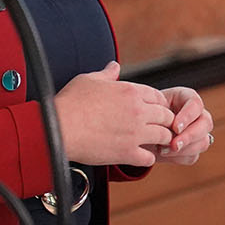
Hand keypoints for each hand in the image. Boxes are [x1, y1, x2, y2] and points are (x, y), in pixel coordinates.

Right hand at [54, 61, 174, 166]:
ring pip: (164, 136)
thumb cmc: (69, 103)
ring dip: (161, 139)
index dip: (158, 104)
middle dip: (164, 121)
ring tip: (154, 142)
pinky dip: (147, 157)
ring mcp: (135, 132)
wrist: (58, 128)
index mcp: (131, 91)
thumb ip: (106, 74)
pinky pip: (149, 157)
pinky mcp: (127, 152)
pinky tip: (140, 155)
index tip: (154, 111)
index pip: (159, 97)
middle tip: (158, 127)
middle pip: (166, 116)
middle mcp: (138, 111)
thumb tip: (114, 66)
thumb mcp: (89, 80)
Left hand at [151, 86, 214, 165]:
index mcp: (187, 98)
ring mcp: (198, 132)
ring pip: (202, 142)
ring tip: (162, 150)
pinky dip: (178, 157)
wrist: (138, 126)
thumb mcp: (149, 108)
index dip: (188, 116)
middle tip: (174, 144)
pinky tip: (164, 154)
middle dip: (190, 136)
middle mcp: (197, 114)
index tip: (175, 127)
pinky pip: (192, 156)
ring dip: (184, 149)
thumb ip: (158, 113)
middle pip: (206, 123)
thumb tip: (167, 127)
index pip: (196, 104)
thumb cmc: (144, 112)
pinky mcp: (192, 148)